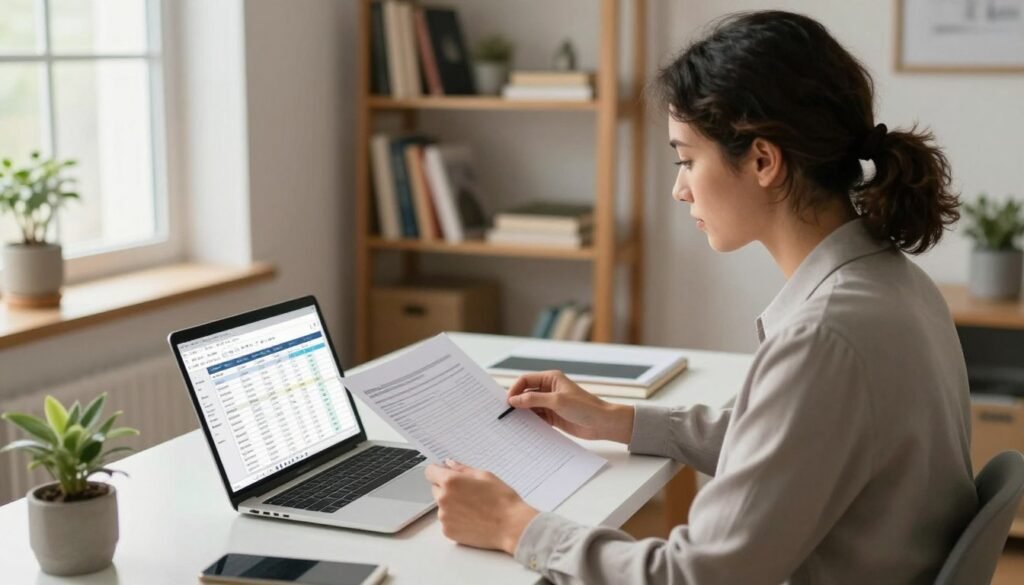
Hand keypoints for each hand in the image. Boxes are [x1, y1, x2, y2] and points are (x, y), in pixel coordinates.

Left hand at [425, 460, 538, 553]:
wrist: (511, 526)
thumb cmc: (502, 500)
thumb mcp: (484, 475)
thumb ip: (462, 469)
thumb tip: (449, 464)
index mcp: (451, 482)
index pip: (430, 471)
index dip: (438, 471)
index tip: (445, 473)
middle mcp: (443, 499)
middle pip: (436, 489)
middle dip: (447, 488)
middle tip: (468, 492)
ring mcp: (444, 517)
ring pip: (442, 506)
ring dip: (451, 504)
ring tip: (474, 507)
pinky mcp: (448, 531)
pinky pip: (446, 520)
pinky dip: (455, 519)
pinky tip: (472, 518)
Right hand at [507, 370, 634, 442]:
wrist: (602, 423)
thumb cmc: (585, 407)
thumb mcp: (557, 401)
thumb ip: (534, 399)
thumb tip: (514, 399)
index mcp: (551, 378)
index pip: (526, 380)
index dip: (515, 389)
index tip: (508, 402)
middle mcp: (549, 389)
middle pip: (526, 393)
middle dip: (517, 402)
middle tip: (506, 413)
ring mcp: (550, 403)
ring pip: (530, 406)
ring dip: (523, 413)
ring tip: (514, 423)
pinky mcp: (553, 417)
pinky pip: (537, 418)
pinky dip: (530, 422)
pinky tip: (524, 428)